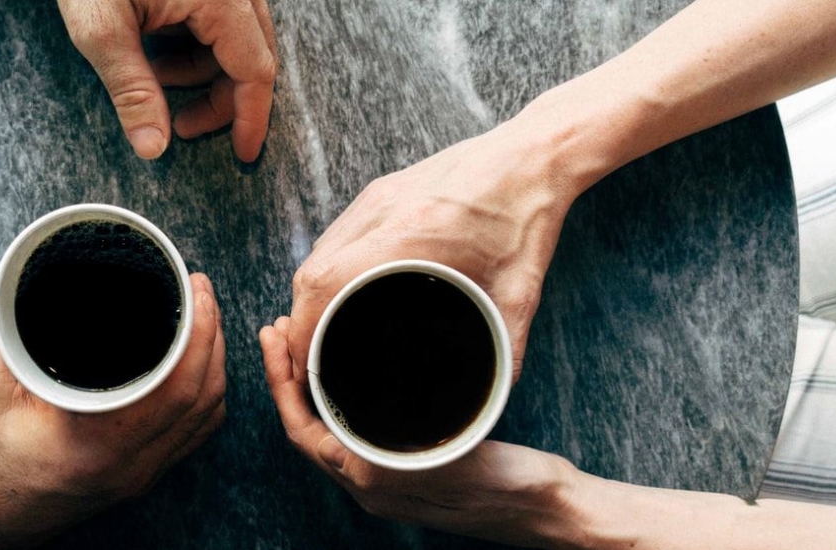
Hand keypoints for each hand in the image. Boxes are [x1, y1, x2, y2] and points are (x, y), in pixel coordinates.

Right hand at [0, 273, 227, 543]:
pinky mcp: (139, 476)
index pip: (178, 388)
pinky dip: (203, 393)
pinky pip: (193, 434)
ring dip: (212, 362)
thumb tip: (16, 275)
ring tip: (203, 315)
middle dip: (212, 335)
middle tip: (200, 288)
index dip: (200, 333)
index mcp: (97, 444)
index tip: (195, 288)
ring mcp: (140, 476)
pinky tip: (195, 363)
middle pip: (203, 397)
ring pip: (205, 417)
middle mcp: (129, 466)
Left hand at [58, 0, 276, 161]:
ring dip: (204, 70)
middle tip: (185, 127)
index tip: (243, 154)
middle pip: (253, 55)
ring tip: (158, 81)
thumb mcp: (101, 28)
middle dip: (222, 98)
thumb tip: (153, 147)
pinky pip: (219, 16)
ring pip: (237, 37)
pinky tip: (158, 51)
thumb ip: (132, 90)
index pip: (256, 69)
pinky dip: (196, 43)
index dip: (250, 118)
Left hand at [258, 317, 585, 546]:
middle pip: (307, 425)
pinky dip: (340, 392)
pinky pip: (355, 425)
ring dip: (310, 383)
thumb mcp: (454, 468)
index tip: (276, 338)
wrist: (549, 507)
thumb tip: (349, 452)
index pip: (302, 431)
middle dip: (287, 376)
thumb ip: (399, 464)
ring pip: (328, 425)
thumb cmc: (510, 488)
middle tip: (277, 328)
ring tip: (303, 338)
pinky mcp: (407, 461)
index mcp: (372, 485)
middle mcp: (370, 484)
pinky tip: (350, 365)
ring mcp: (387, 474)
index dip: (282, 384)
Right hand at [284, 127, 600, 381]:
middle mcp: (383, 212)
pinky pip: (336, 234)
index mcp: (412, 236)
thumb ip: (508, 348)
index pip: (326, 283)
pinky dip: (328, 267)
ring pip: (318, 251)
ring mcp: (377, 197)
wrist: (535, 156)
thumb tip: (498, 395)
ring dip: (311, 293)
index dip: (303, 328)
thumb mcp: (521, 292)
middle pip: (311, 271)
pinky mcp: (381, 190)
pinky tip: (340, 290)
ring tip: (319, 330)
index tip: (304, 362)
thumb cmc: (529, 217)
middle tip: (311, 358)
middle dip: (301, 319)